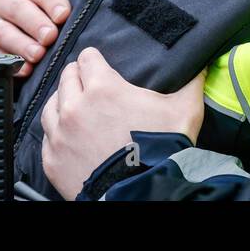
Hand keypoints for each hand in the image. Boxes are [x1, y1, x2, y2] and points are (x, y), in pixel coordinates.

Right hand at [0, 0, 70, 76]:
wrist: (29, 42)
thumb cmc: (50, 21)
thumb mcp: (59, 8)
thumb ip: (70, 5)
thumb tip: (89, 10)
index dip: (51, 1)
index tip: (63, 16)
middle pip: (17, 8)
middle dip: (35, 23)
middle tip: (50, 37)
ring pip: (2, 31)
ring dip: (21, 45)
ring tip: (38, 56)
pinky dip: (6, 62)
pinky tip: (23, 69)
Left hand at [40, 48, 205, 199]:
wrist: (143, 193)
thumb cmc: (162, 149)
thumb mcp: (184, 110)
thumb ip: (192, 82)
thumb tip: (201, 65)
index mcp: (102, 87)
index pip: (87, 57)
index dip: (95, 60)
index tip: (100, 66)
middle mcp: (74, 106)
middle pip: (66, 77)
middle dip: (78, 78)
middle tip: (90, 87)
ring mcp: (60, 134)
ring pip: (51, 104)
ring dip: (63, 103)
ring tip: (76, 109)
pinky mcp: (53, 159)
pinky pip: (47, 137)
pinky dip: (57, 134)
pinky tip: (70, 137)